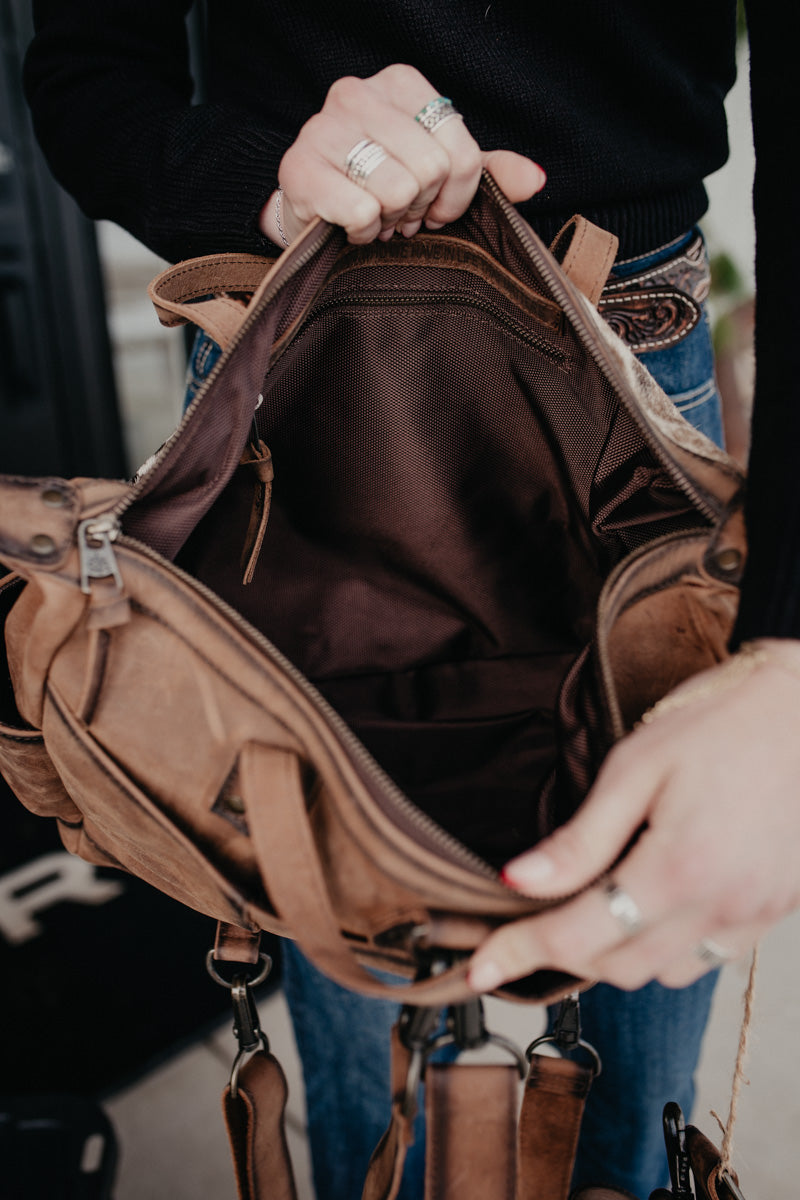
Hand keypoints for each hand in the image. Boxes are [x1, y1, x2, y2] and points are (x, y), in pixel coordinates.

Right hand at [259, 64, 544, 245]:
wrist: (313, 210)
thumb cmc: (382, 187)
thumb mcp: (442, 176)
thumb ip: (490, 173)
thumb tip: (535, 179)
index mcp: (402, 84)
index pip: (461, 151)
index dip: (458, 197)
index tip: (437, 208)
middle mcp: (359, 93)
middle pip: (430, 171)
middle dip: (419, 207)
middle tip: (400, 212)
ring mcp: (323, 127)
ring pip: (396, 190)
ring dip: (389, 219)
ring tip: (376, 215)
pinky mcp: (299, 168)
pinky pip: (362, 211)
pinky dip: (362, 232)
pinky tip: (351, 225)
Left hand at [467, 638, 799, 993]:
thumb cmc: (723, 722)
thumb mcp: (637, 766)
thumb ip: (579, 839)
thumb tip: (518, 882)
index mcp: (678, 870)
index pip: (578, 938)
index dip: (519, 953)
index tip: (478, 967)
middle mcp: (720, 907)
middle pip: (617, 969)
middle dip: (565, 952)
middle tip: (532, 920)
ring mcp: (753, 915)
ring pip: (663, 974)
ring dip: (618, 953)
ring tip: (595, 905)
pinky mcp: (774, 911)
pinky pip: (708, 959)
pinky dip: (668, 948)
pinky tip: (655, 904)